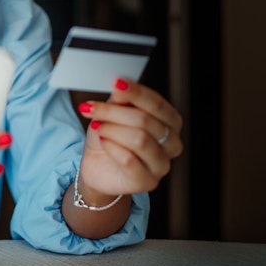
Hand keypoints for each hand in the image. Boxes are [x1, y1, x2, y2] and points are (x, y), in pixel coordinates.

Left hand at [75, 79, 182, 197]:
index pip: (158, 104)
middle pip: (145, 121)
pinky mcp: (148, 182)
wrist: (99, 168)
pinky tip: (104, 143)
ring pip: (139, 140)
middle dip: (114, 112)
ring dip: (111, 130)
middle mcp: (172, 144)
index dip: (137, 92)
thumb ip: (121, 100)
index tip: (116, 83)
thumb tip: (122, 87)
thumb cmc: (111, 138)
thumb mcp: (114, 113)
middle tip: (92, 108)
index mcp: (171, 123)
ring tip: (98, 127)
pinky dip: (111, 147)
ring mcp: (162, 165)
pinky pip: (129, 160)